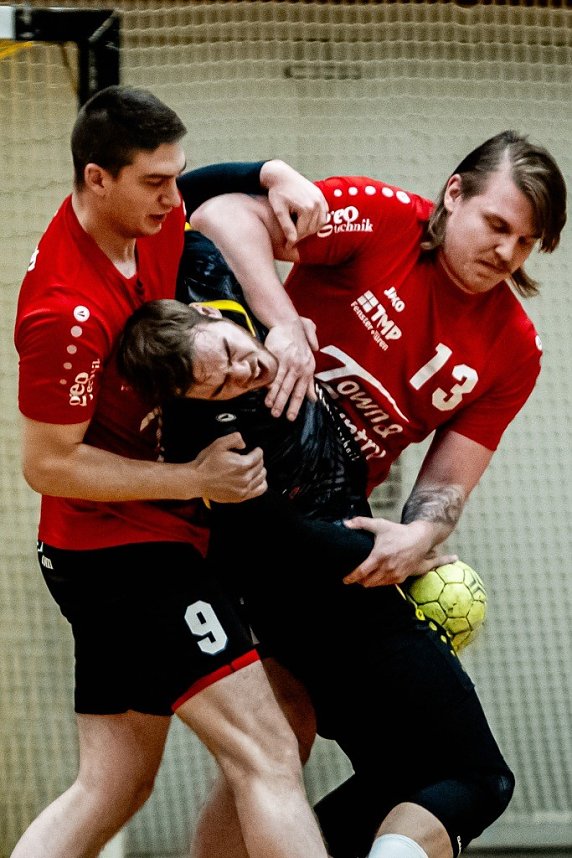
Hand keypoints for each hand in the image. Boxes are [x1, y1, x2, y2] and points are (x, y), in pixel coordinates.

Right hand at [191, 433, 267, 502]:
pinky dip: (261, 484)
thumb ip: (235, 439)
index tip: (255, 450)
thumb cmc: (206, 463)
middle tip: (253, 458)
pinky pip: (259, 490)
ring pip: (262, 478)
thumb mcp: (219, 444)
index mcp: (242, 465)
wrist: (196, 480)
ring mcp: (243, 489)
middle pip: (260, 467)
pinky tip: (257, 480)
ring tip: (255, 468)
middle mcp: (245, 478)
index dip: (257, 451)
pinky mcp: (240, 497)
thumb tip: (244, 444)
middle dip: (258, 460)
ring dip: (260, 471)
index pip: (258, 456)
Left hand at [260, 159, 327, 247]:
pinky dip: (318, 220)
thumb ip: (286, 226)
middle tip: (292, 241)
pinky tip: (308, 223)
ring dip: (311, 230)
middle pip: (312, 229)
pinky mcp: (321, 196)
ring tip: (299, 232)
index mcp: (307, 208)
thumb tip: (292, 242)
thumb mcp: (279, 211)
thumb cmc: (277, 193)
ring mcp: (321, 199)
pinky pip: (324, 214)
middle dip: (302, 236)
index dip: (293, 241)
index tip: (286, 247)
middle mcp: (317, 204)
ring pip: (320, 223)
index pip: (302, 232)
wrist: (281, 175)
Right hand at [264, 319, 317, 420]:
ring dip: (273, 396)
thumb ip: (310, 382)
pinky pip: (272, 371)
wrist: (289, 324)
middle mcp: (299, 366)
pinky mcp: (277, 354)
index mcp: (308, 370)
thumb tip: (313, 399)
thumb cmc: (300, 343)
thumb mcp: (310, 362)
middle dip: (282, 404)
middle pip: (289, 389)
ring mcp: (288, 361)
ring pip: (280, 382)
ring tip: (268, 406)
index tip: (290, 417)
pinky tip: (263, 390)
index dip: (295, 405)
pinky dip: (267, 382)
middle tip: (276, 415)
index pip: (301, 392)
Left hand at [342, 516, 457, 587]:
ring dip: (369, 583)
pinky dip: (380, 582)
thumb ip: (361, 523)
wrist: (419, 539)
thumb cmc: (399, 532)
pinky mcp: (401, 578)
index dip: (351, 577)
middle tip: (354, 577)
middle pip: (367, 582)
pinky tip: (377, 577)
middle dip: (359, 581)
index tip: (345, 580)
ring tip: (364, 578)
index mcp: (379, 556)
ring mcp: (395, 574)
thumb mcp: (380, 525)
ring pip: (376, 585)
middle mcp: (387, 567)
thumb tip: (346, 523)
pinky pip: (386, 584)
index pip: (361, 572)